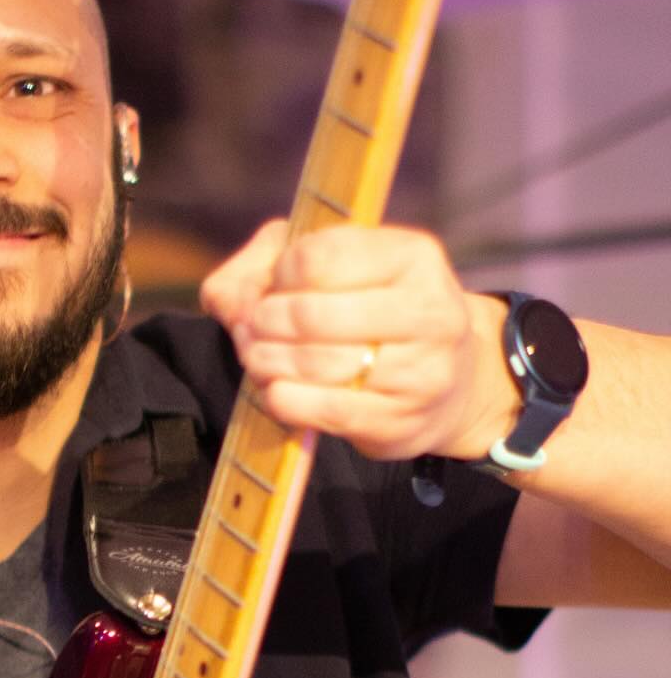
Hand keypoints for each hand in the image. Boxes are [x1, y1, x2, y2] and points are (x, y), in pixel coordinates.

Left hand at [201, 219, 506, 461]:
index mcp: (414, 257)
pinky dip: (285, 400)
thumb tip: (227, 299)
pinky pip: (325, 411)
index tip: (274, 286)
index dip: (279, 274)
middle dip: (265, 322)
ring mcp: (421, 370)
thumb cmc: (377, 312)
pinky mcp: (401, 420)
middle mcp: (429, 310)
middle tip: (252, 330)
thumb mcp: (339, 264)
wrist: (452, 384)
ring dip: (267, 361)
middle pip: (311, 314)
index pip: (318, 257)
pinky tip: (275, 391)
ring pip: (314, 364)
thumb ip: (268, 261)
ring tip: (257, 358)